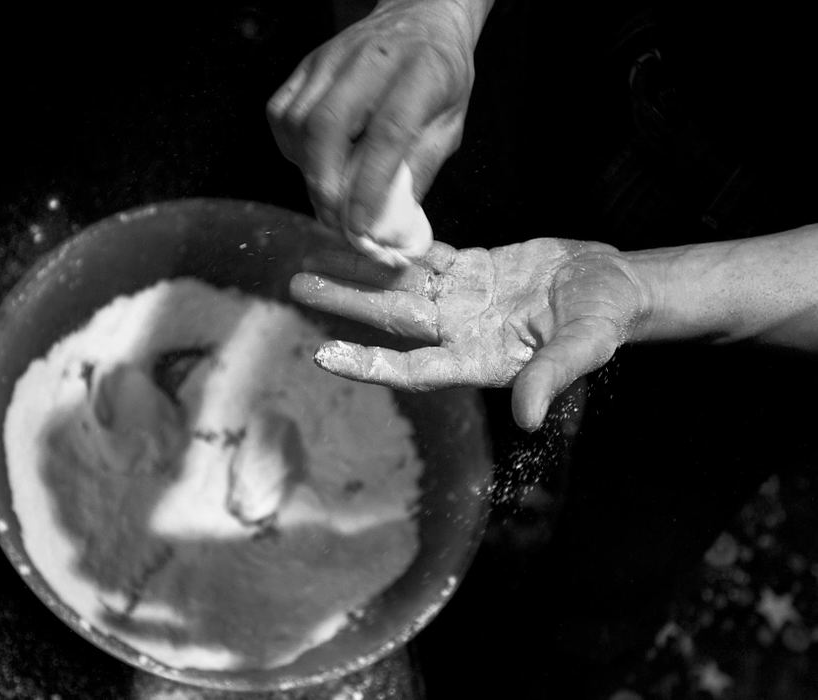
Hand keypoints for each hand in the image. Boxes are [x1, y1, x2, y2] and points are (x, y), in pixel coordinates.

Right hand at [267, 0, 486, 236]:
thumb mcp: (452, 122)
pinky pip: (282, 112)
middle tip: (335, 220)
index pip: (386, 134)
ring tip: (327, 193)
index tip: (362, 226)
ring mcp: (332, 59)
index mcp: (419, 72)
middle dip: (324, 185)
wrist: (420, 17)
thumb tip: (393, 220)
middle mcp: (370, 59)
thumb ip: (422, 168)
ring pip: (298, 121)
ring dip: (306, 170)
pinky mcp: (308, 64)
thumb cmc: (439, 74)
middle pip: (327, 126)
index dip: (369, 187)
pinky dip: (290, 147)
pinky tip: (312, 161)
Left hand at [290, 239, 648, 430]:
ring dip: (359, 272)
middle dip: (346, 304)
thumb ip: (552, 378)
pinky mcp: (471, 269)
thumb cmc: (606, 323)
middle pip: (392, 319)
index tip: (324, 354)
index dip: (370, 363)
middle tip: (298, 287)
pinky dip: (396, 246)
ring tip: (313, 256)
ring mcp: (462, 300)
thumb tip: (527, 419)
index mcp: (478, 359)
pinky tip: (364, 231)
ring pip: (400, 285)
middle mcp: (459, 332)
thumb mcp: (585, 349)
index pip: (413, 367)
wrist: (615, 287)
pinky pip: (425, 258)